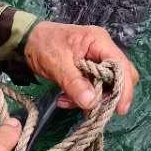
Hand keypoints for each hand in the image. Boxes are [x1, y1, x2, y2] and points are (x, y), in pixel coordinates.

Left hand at [24, 21, 139, 114]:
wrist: (27, 41)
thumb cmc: (43, 45)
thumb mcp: (57, 64)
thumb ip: (75, 83)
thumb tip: (92, 103)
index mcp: (99, 42)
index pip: (122, 65)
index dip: (124, 88)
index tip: (120, 109)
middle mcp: (102, 50)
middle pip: (120, 76)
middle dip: (107, 95)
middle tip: (91, 107)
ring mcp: (96, 60)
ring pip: (105, 86)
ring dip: (89, 98)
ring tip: (66, 101)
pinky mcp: (88, 70)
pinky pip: (92, 88)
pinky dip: (81, 97)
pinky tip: (63, 99)